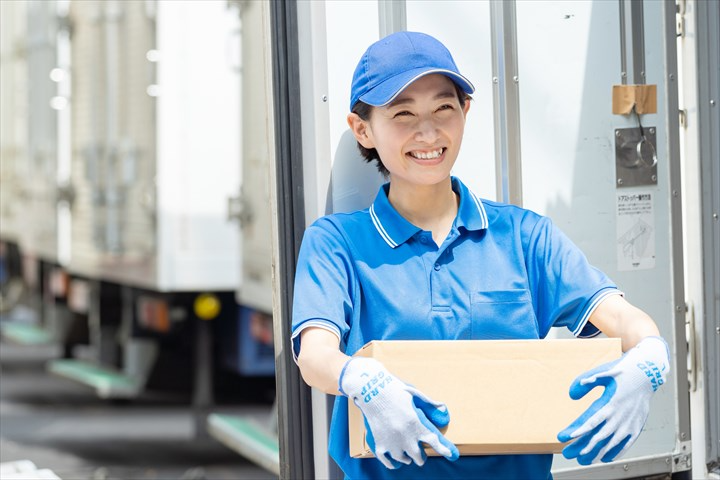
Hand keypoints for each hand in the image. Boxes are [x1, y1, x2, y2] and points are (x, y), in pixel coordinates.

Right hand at [339, 357, 458, 468]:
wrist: (370, 389)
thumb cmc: (394, 389)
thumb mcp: (415, 394)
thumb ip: (429, 404)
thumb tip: (443, 409)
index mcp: (416, 423)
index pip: (434, 441)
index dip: (443, 450)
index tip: (450, 455)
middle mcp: (406, 436)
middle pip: (418, 457)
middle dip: (421, 456)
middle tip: (421, 453)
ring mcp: (392, 442)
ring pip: (404, 460)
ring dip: (407, 458)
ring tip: (407, 454)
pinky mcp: (379, 444)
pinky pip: (388, 461)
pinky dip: (392, 463)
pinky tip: (395, 462)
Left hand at [558, 336, 669, 464]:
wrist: (647, 372)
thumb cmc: (621, 371)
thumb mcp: (600, 372)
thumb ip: (584, 383)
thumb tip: (571, 395)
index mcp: (610, 403)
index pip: (590, 421)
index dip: (576, 430)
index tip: (564, 437)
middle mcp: (620, 416)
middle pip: (598, 436)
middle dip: (582, 446)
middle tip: (567, 453)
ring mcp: (630, 423)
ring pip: (611, 443)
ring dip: (596, 452)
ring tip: (583, 460)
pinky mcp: (637, 426)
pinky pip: (626, 444)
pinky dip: (616, 452)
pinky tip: (605, 458)